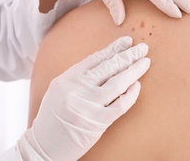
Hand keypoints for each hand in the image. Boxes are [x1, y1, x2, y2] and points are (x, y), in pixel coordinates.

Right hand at [18, 36, 149, 160]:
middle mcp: (76, 89)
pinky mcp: (97, 122)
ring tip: (145, 62)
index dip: (113, 48)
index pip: (95, 58)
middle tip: (143, 48)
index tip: (127, 41)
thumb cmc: (54, 118)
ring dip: (134, 70)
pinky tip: (137, 85)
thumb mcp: (59, 90)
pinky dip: (131, 94)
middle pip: (108, 67)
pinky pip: (120, 105)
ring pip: (117, 83)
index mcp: (66, 79)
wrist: (44, 147)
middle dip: (128, 55)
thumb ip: (79, 76)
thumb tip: (107, 60)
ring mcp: (87, 106)